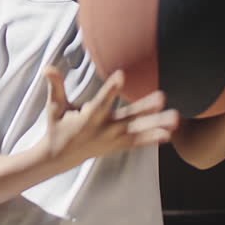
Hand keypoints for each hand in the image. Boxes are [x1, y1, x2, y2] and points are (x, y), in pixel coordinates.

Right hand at [42, 67, 179, 166]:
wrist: (59, 157)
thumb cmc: (57, 126)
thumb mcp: (54, 106)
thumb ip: (55, 86)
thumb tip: (47, 67)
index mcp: (88, 117)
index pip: (101, 101)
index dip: (111, 88)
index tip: (121, 74)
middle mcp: (104, 129)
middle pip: (128, 117)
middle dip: (145, 108)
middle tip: (162, 97)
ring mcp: (113, 139)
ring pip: (139, 132)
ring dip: (158, 125)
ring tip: (176, 119)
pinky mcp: (118, 146)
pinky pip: (138, 143)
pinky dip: (153, 139)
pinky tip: (169, 134)